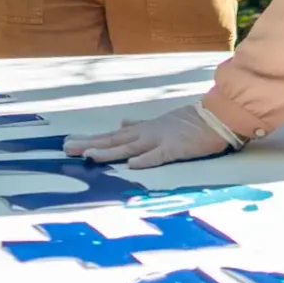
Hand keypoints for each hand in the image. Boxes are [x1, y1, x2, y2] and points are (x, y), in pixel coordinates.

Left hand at [63, 103, 236, 167]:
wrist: (216, 117)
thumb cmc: (189, 121)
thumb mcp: (160, 122)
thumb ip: (139, 125)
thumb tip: (122, 124)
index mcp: (143, 130)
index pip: (112, 136)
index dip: (91, 139)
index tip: (70, 142)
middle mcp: (146, 134)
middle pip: (114, 140)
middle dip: (90, 144)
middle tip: (67, 148)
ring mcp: (160, 140)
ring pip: (130, 147)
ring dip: (110, 151)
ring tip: (89, 156)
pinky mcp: (176, 148)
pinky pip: (159, 155)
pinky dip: (146, 159)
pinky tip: (132, 165)